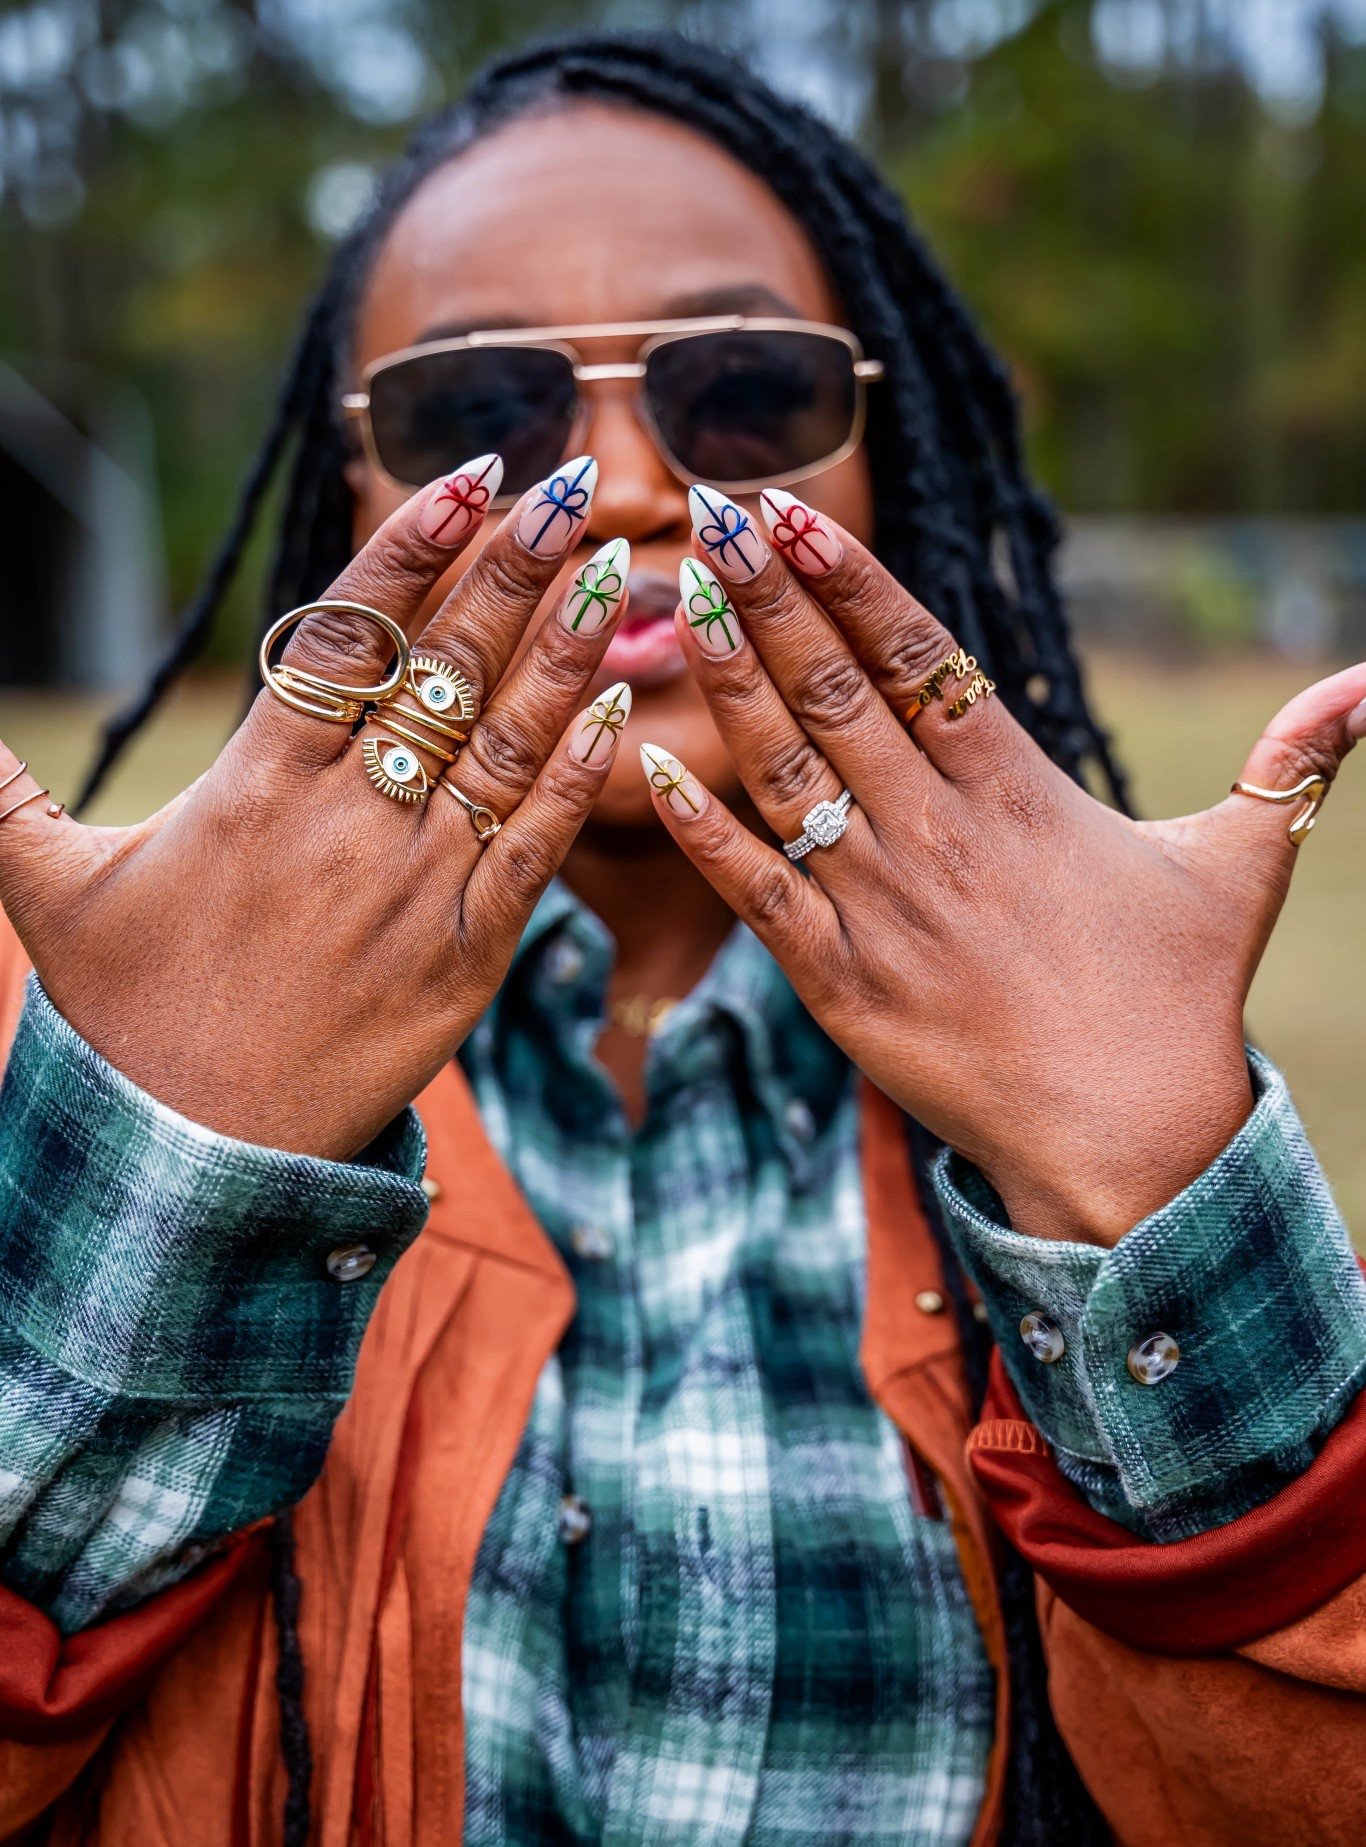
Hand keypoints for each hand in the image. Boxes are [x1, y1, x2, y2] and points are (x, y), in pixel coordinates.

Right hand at [0, 459, 631, 1160]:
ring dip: (566, 652)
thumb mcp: (46, 888)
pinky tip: (617, 711)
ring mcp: (414, 890)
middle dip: (514, 571)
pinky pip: (533, 851)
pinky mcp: (465, 961)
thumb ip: (2, 790)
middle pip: (445, 670)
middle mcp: (345, 824)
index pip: (350, 636)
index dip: (415, 547)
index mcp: (254, 787)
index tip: (471, 476)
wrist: (196, 1164)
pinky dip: (575, 779)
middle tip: (572, 483)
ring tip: (614, 568)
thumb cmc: (124, 1018)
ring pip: (505, 747)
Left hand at [651, 496, 1365, 1243]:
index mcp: (1020, 793)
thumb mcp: (1241, 865)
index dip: (852, 580)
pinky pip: (757, 894)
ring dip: (729, 684)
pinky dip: (704, 832)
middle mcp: (941, 836)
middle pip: (838, 693)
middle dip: (768, 597)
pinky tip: (651, 767)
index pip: (922, 658)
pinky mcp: (841, 985)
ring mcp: (883, 909)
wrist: (1126, 1143)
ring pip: (788, 775)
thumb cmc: (1177, 1002)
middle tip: (704, 512)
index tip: (794, 512)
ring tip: (684, 600)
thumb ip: (1288, 762)